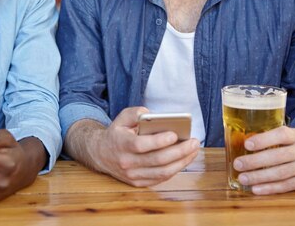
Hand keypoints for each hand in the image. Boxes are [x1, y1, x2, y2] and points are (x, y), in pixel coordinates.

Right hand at [68, 107, 198, 186]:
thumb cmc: (116, 133)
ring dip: (182, 162)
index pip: (142, 145)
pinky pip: (160, 178)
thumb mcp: (121, 118)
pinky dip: (174, 170)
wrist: (100, 154)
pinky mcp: (138, 182)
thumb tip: (151, 114)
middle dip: (179, 151)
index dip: (160, 141)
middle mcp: (127, 162)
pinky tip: (184, 160)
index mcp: (121, 144)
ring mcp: (132, 175)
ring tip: (193, 151)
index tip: (175, 134)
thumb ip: (135, 113)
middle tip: (194, 142)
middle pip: (157, 160)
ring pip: (162, 172)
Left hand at [232, 122, 294, 194]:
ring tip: (242, 178)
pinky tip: (256, 189)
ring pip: (280, 173)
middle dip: (255, 162)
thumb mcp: (289, 134)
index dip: (263, 140)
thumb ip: (270, 137)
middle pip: (277, 157)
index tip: (246, 145)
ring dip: (259, 177)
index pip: (280, 136)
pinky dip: (269, 188)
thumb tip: (238, 141)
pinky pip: (286, 186)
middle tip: (237, 164)